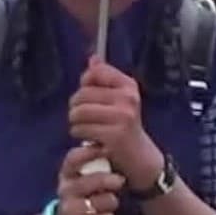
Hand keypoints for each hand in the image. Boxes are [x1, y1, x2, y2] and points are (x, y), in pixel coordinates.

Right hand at [55, 143, 124, 214]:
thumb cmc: (84, 196)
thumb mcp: (84, 178)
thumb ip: (94, 163)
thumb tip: (111, 143)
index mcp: (67, 174)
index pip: (73, 159)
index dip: (89, 152)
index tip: (106, 149)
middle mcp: (65, 190)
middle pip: (91, 181)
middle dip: (109, 180)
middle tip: (120, 180)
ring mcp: (70, 210)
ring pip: (102, 201)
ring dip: (111, 201)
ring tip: (110, 202)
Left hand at [69, 58, 160, 191]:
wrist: (139, 156)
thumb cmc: (124, 126)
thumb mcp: (118, 99)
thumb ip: (103, 79)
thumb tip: (93, 58)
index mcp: (128, 86)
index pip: (95, 72)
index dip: (86, 84)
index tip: (92, 97)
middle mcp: (128, 98)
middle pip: (82, 94)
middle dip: (76, 107)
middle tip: (85, 118)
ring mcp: (122, 116)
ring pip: (78, 112)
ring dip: (76, 123)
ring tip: (87, 128)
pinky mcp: (114, 135)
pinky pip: (81, 129)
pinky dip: (80, 135)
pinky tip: (90, 138)